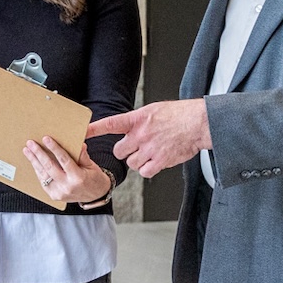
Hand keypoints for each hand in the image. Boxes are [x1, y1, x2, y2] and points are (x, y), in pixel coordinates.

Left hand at [23, 136, 113, 205]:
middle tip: (31, 143)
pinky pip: (43, 182)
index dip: (54, 148)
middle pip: (49, 167)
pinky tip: (34, 162)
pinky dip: (38, 171)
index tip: (46, 139)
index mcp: (78, 177)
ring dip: (34, 162)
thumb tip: (78, 144)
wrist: (96, 196)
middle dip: (38, 154)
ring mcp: (60, 192)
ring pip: (43, 175)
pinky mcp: (55, 196)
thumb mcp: (91, 165)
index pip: (64, 160)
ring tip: (27, 151)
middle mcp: (67, 186)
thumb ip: (83, 155)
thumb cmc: (94, 178)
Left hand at [86, 99, 211, 178]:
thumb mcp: (155, 110)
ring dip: (138, 161)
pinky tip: (156, 161)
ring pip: (132, 163)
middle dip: (125, 151)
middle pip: (119, 151)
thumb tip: (129, 129)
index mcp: (138, 119)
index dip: (95, 129)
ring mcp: (150, 149)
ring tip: (151, 152)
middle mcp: (141, 134)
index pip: (111, 124)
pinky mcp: (160, 161)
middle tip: (136, 147)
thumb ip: (139, 121)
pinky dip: (148, 170)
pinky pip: (144, 172)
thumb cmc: (180, 115)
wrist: (199, 123)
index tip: (82, 133)